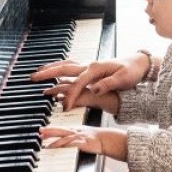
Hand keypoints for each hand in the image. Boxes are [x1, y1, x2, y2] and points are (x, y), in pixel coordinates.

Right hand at [31, 53, 150, 109]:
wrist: (139, 63)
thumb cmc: (132, 71)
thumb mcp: (124, 78)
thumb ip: (108, 83)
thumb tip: (95, 88)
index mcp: (96, 68)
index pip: (78, 83)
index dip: (71, 96)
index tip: (66, 108)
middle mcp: (89, 65)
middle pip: (64, 69)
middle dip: (48, 73)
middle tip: (33, 78)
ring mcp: (88, 66)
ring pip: (65, 66)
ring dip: (51, 68)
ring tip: (37, 73)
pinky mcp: (90, 68)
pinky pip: (70, 68)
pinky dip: (59, 69)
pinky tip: (53, 73)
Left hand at [39, 126, 127, 159]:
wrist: (106, 138)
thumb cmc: (94, 137)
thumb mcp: (82, 133)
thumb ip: (73, 134)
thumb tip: (64, 138)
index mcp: (74, 128)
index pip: (60, 127)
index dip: (50, 128)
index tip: (41, 130)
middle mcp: (75, 131)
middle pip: (60, 130)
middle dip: (49, 131)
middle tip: (40, 132)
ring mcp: (79, 137)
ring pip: (65, 138)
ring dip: (55, 142)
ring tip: (47, 145)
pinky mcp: (83, 143)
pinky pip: (72, 145)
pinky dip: (66, 147)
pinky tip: (60, 149)